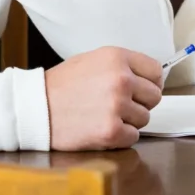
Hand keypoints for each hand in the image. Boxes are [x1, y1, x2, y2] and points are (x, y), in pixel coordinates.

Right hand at [45, 46, 162, 150]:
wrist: (38, 107)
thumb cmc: (63, 84)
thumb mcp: (94, 59)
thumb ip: (122, 65)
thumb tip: (148, 78)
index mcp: (117, 57)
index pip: (156, 71)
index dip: (150, 82)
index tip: (143, 89)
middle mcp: (121, 79)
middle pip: (154, 96)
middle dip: (141, 102)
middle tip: (121, 104)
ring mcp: (117, 106)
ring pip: (144, 118)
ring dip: (130, 120)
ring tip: (107, 114)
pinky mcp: (111, 131)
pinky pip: (133, 137)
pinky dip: (121, 136)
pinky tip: (103, 127)